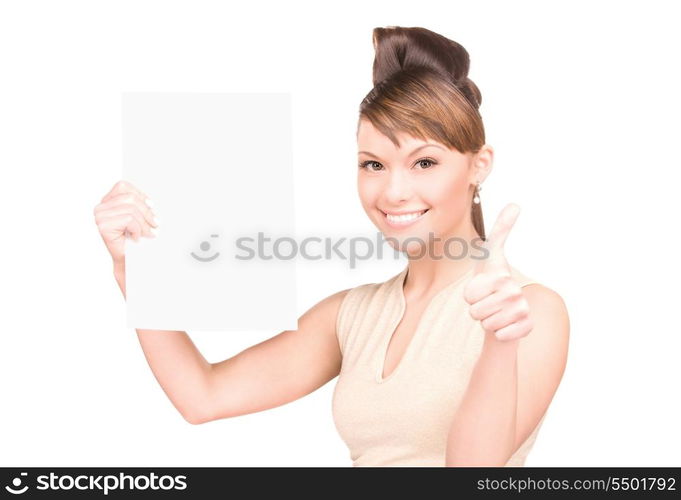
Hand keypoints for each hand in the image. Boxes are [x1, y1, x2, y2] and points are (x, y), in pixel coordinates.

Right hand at [93, 180, 157, 264]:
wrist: (127, 262)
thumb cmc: (132, 241)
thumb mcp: (136, 218)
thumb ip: (137, 206)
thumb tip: (150, 203)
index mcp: (106, 202)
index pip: (123, 187)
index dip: (140, 195)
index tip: (151, 206)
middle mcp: (100, 208)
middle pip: (130, 198)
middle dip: (146, 212)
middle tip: (155, 224)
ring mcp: (100, 217)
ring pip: (131, 210)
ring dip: (144, 224)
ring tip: (148, 233)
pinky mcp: (104, 226)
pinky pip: (129, 220)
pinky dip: (138, 230)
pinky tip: (136, 238)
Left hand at [463, 203, 532, 340]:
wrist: (507, 310)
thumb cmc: (494, 282)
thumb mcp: (490, 256)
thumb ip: (500, 230)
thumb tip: (516, 204)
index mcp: (502, 275)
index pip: (469, 293)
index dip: (469, 294)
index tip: (483, 287)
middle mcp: (515, 292)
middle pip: (474, 310)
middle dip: (476, 309)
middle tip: (487, 303)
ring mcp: (522, 310)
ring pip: (484, 323)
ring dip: (486, 321)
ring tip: (494, 312)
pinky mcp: (525, 327)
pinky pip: (498, 335)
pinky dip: (497, 333)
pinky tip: (504, 325)